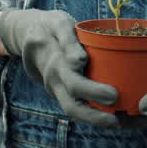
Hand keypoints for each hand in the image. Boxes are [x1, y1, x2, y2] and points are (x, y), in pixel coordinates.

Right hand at [0, 9, 117, 126]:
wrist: (28, 34)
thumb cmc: (50, 26)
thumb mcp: (58, 25)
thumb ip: (68, 41)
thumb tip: (79, 61)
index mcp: (55, 64)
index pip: (73, 83)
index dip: (93, 91)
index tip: (113, 95)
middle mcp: (55, 81)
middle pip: (72, 105)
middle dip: (94, 116)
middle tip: (117, 119)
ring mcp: (57, 89)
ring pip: (73, 110)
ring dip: (94, 119)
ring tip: (118, 123)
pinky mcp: (62, 90)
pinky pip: (75, 105)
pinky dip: (92, 114)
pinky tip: (113, 116)